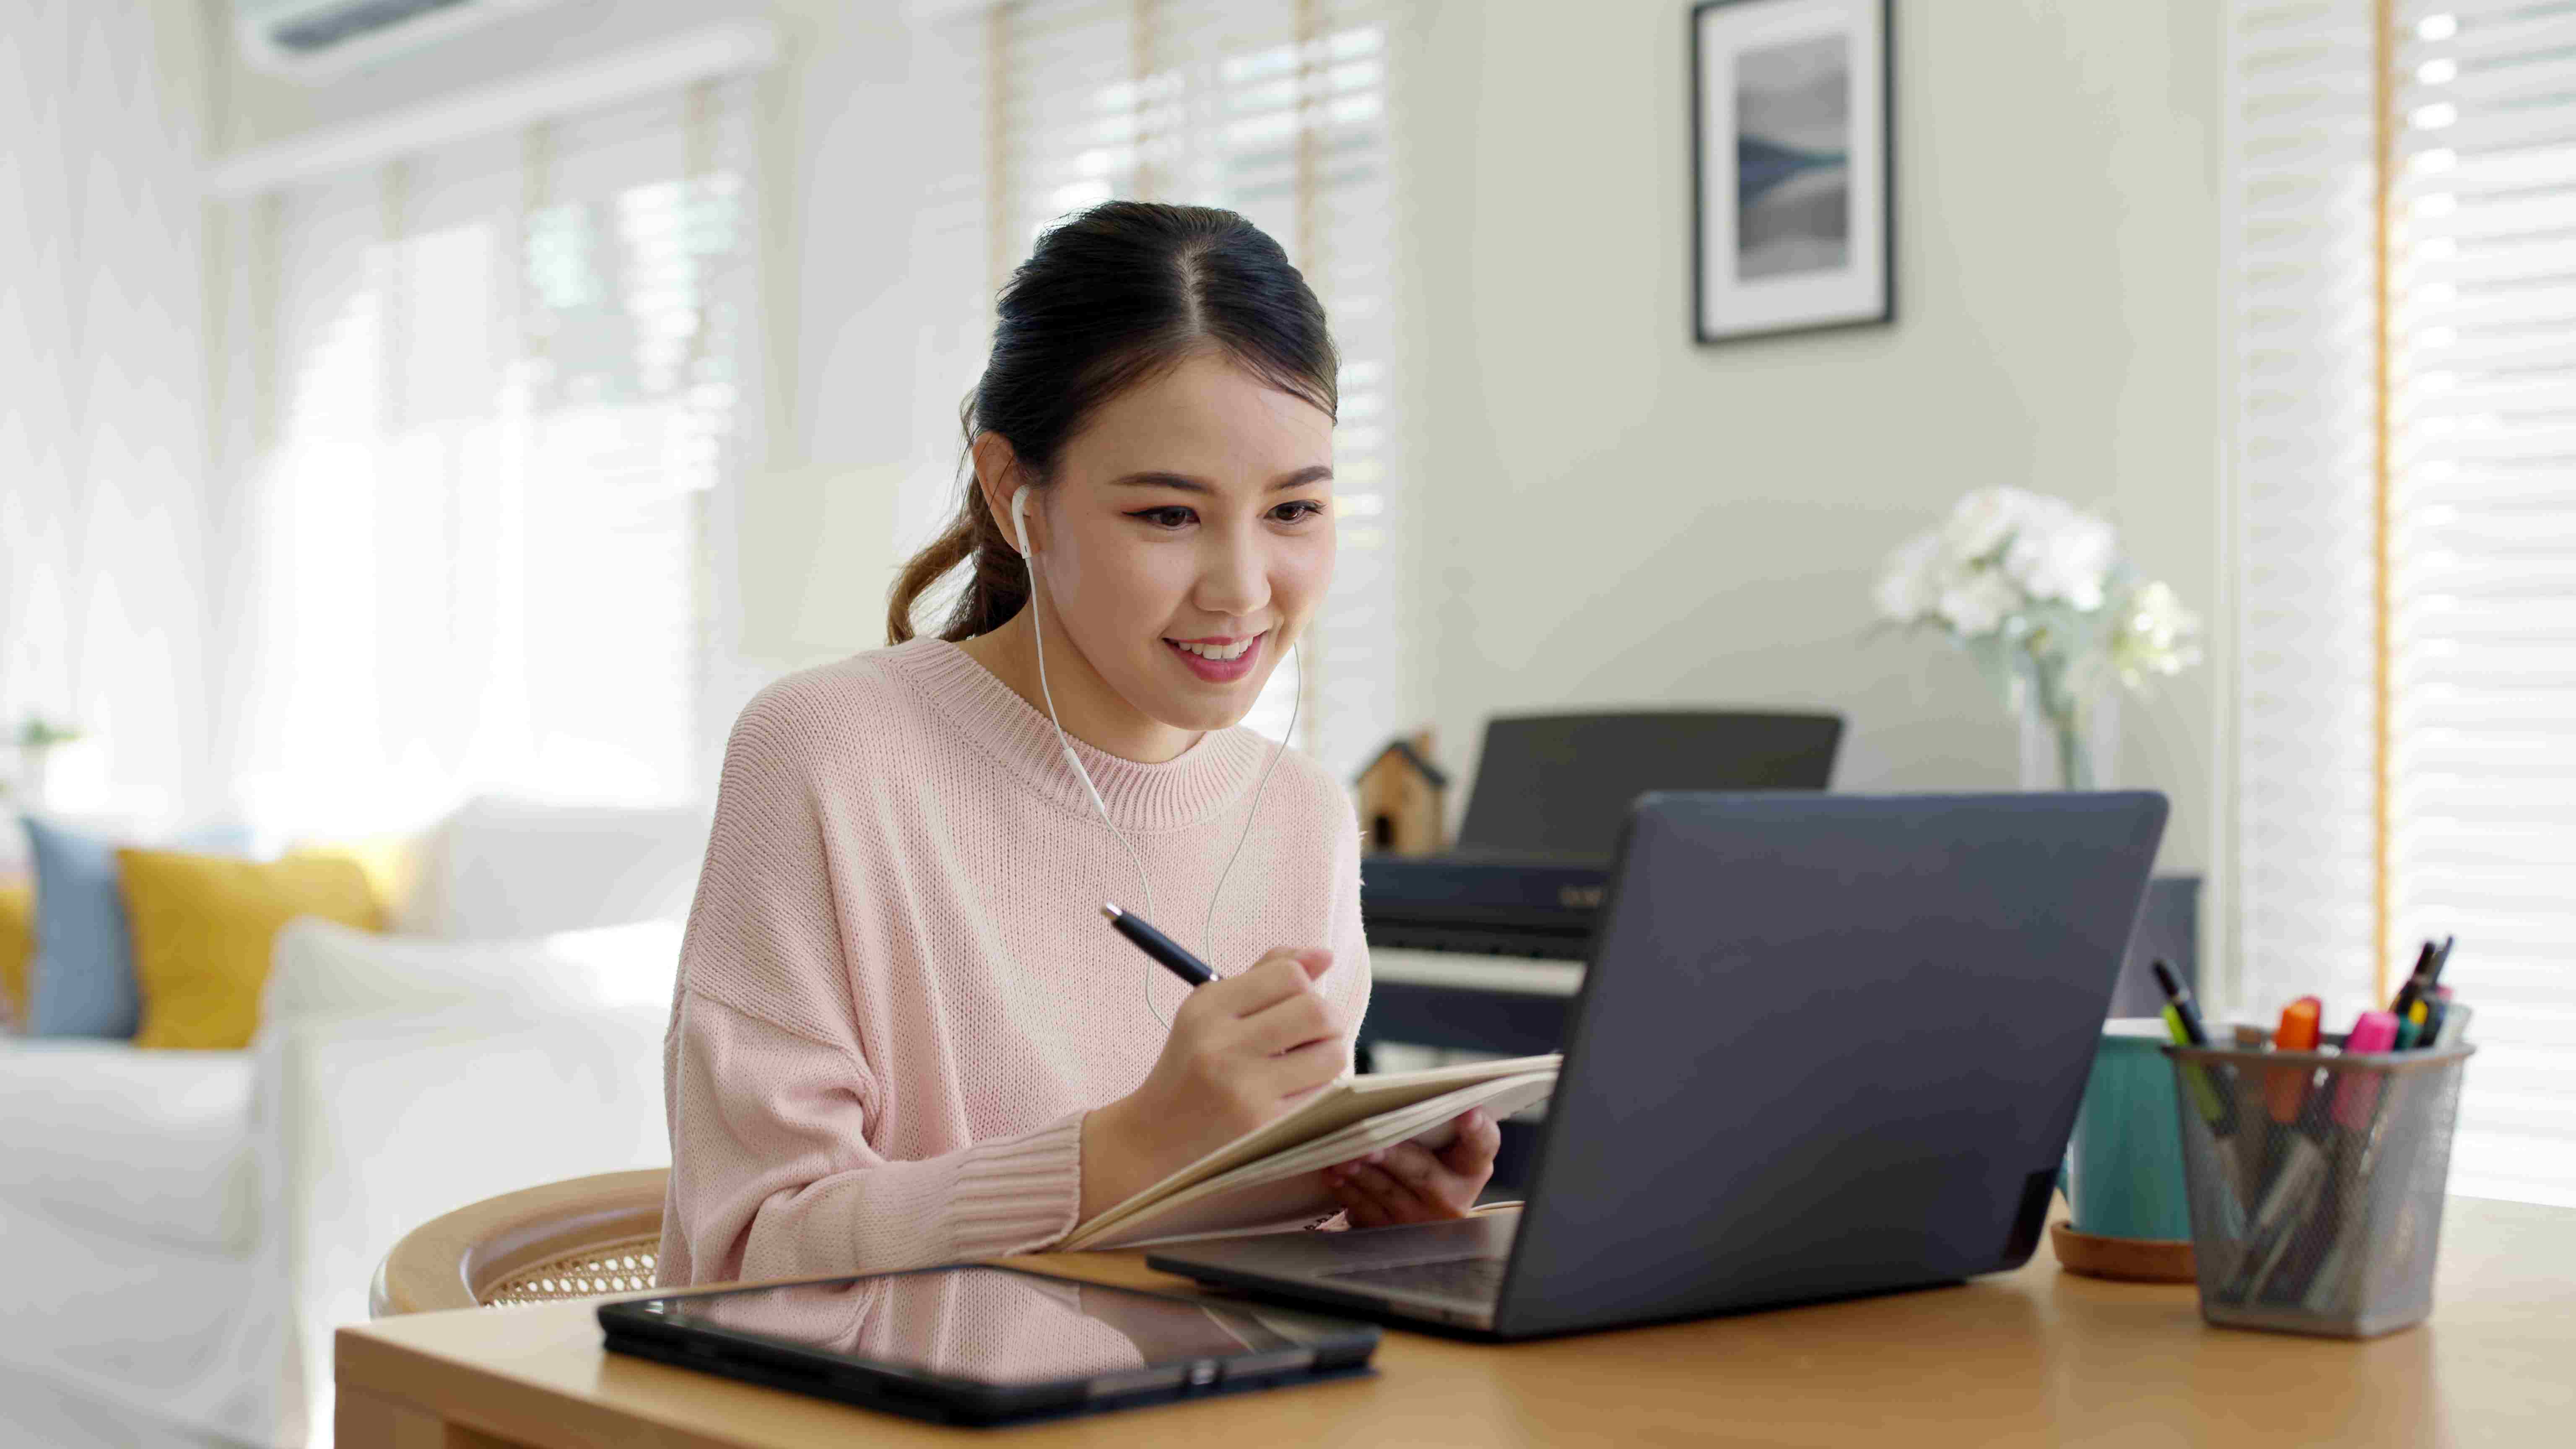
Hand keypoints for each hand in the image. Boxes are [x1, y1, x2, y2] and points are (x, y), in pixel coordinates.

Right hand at [1081, 946, 1341, 1220]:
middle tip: (1312, 1035)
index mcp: (1207, 1007)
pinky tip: (1292, 1093)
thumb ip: (1266, 975)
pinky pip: (1323, 1094)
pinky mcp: (1263, 1126)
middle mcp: (1222, 1044)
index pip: (1290, 975)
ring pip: (1331, 1054)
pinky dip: (1319, 1090)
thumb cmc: (1192, 1068)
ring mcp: (1243, 1088)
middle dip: (1327, 1021)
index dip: (1304, 986)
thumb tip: (1324, 954)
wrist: (1153, 1140)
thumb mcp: (1212, 1012)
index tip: (1292, 1004)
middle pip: (1318, 1012)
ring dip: (1328, 1056)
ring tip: (1304, 1064)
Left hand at [1321, 1108, 1499, 1228]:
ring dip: (1360, 1171)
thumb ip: (1428, 1124)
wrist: (1419, 1209)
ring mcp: (1420, 1219)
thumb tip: (1392, 1098)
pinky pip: (1364, 1208)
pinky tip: (1332, 1172)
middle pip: (1423, 1172)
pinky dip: (1346, 1188)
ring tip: (1340, 1155)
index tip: (1467, 1113)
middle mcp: (1451, 1197)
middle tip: (1369, 1144)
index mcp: (1472, 1167)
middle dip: (1393, 1156)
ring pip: (1387, 1190)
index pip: (1482, 1145)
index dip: (1477, 1129)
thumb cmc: (1427, 1159)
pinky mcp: (1389, 1232)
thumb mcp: (1441, 1146)